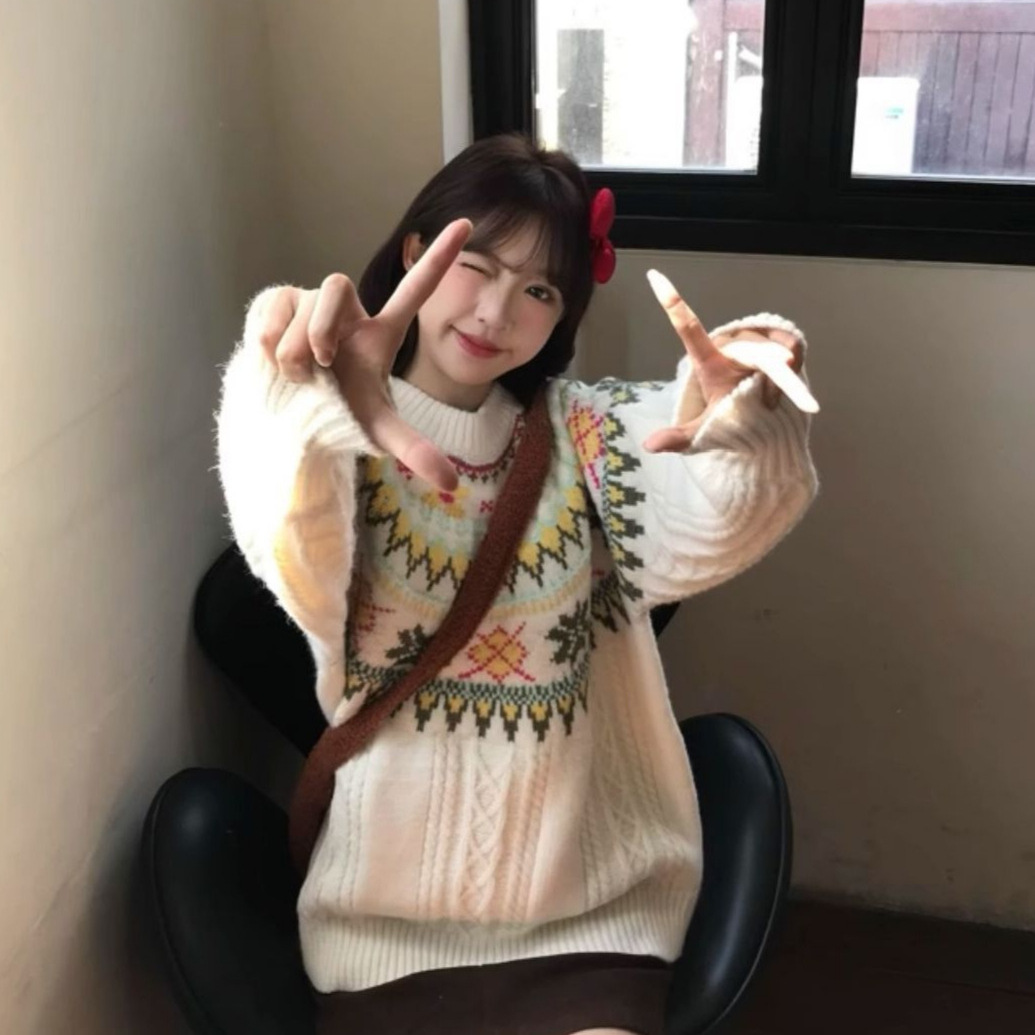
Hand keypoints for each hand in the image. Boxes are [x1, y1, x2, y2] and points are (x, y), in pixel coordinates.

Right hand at [255, 219, 472, 490]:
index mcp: (379, 331)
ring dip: (293, 346)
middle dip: (319, 326)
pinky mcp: (278, 301)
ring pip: (301, 303)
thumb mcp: (378, 431)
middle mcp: (348, 309)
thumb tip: (453, 485)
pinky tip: (269, 356)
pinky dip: (267, 336)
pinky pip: (272, 305)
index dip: (440, 257)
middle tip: (317, 366)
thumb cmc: (340, 413)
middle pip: (333, 285)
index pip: (416, 288)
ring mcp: (312, 301)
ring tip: (295, 373)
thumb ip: (415, 451)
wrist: (290, 416)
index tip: (467, 223)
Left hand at [642, 269, 818, 453]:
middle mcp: (732, 343)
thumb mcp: (705, 431)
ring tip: (768, 398)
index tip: (654, 276)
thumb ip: (679, 438)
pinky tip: (782, 388)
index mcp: (707, 359)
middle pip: (750, 351)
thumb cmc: (732, 417)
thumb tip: (649, 446)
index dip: (672, 302)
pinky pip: (793, 350)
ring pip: (775, 355)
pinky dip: (792, 375)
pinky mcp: (783, 339)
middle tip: (772, 390)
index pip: (687, 327)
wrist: (765, 420)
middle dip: (768, 372)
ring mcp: (757, 339)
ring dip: (779, 383)